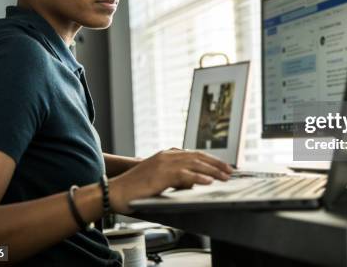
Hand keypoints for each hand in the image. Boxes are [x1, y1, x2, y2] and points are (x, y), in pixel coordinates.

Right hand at [108, 149, 232, 212]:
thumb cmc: (135, 189)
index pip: (194, 154)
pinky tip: (208, 182)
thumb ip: (174, 178)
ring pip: (194, 164)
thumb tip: (192, 183)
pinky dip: (198, 178)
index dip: (211, 160)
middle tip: (231, 171)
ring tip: (225, 177)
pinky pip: (184, 175)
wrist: (115, 191)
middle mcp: (167, 155)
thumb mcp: (158, 179)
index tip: (224, 166)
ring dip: (213, 170)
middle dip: (217, 164)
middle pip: (198, 157)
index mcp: (167, 155)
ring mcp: (164, 163)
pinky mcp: (161, 174)